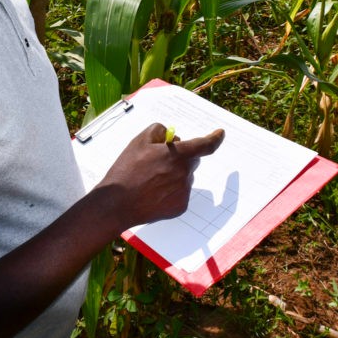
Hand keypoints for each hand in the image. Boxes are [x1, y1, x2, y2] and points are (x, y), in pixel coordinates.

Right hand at [97, 123, 223, 228]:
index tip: (220, 134)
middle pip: (192, 160)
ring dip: (174, 174)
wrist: (118, 203)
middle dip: (181, 157)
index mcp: (177, 155)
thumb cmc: (127, 170)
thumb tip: (171, 135)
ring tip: (150, 179)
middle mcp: (185, 173)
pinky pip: (180, 193)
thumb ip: (158, 131)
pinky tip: (153, 192)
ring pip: (185, 177)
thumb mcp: (138, 141)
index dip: (215, 138)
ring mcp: (184, 191)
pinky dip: (170, 190)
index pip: (205, 145)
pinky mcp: (180, 206)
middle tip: (159, 160)